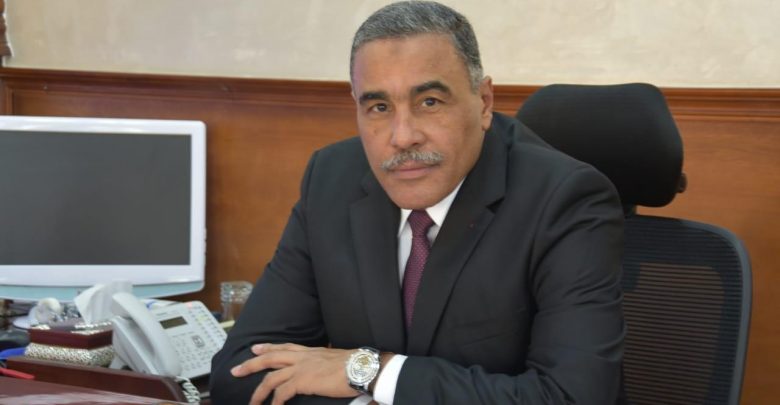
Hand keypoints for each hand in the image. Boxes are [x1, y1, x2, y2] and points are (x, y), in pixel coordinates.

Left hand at [231, 343, 359, 404]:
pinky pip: (281, 393)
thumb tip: (324, 369)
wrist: (361, 367)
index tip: (255, 348)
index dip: (268, 347)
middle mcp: (303, 357)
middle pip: (270, 358)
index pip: (284, 347)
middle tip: (236, 370)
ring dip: (258, 392)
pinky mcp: (302, 381)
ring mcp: (301, 368)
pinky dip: (274, 403)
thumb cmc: (354, 365)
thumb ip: (324, 362)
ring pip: (271, 378)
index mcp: (311, 351)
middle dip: (251, 364)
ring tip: (251, 403)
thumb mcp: (335, 359)